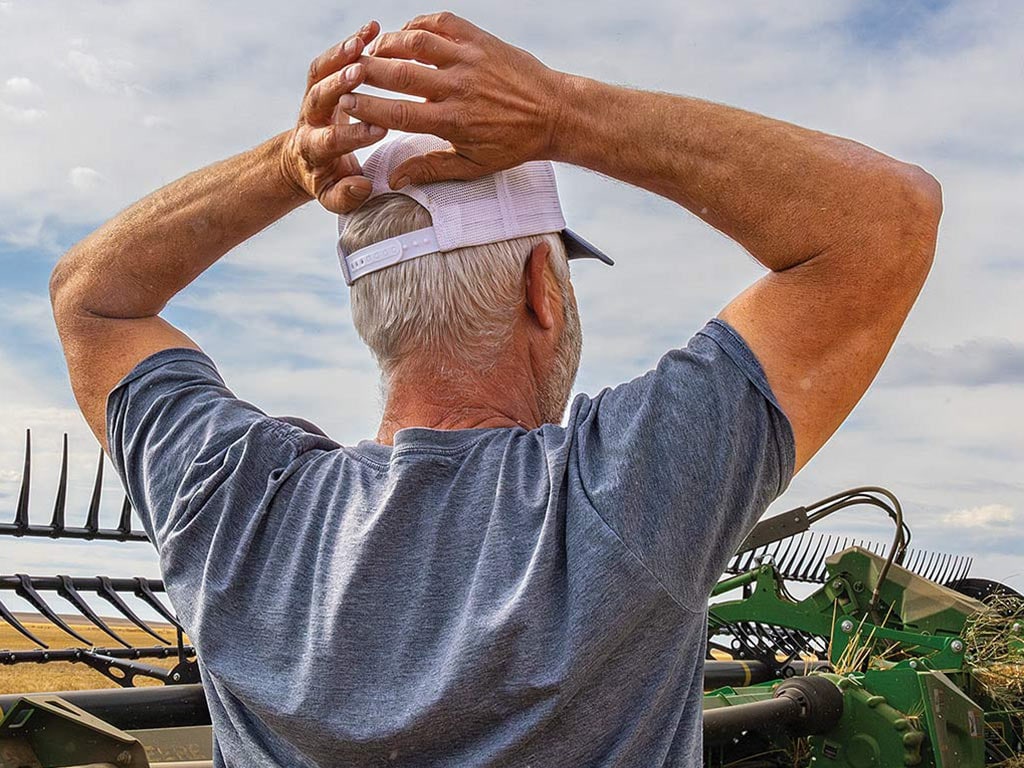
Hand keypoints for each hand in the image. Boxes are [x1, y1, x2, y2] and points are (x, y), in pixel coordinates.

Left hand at [280, 21, 388, 213]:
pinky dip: (350, 42)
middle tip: (360, 72)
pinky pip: (330, 58)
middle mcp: (309, 119)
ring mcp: (312, 97)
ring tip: (364, 39)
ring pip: (320, 71)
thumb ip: (345, 197)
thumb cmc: (325, 180)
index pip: (331, 140)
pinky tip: (371, 28)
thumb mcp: (332, 198)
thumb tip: (362, 186)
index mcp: (313, 149)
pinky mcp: (319, 81)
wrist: (302, 160)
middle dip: (338, 84)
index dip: (353, 134)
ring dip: (340, 54)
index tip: (379, 129)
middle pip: (318, 97)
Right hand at [340, 12, 564, 187]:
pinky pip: (441, 22)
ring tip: (371, 51)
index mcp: (453, 121)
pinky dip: (418, 23)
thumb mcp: (473, 165)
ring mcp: (470, 59)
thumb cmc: (513, 144)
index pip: (399, 113)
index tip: (345, 104)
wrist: (554, 113)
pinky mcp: (480, 40)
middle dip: (367, 71)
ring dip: (388, 44)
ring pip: (416, 41)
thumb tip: (394, 179)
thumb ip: (431, 169)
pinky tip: (404, 32)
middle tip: (346, 72)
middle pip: (400, 74)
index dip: (367, 108)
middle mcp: (458, 87)